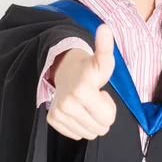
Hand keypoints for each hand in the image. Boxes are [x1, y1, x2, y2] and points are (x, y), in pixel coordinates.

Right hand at [47, 24, 116, 139]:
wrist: (65, 70)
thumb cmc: (90, 69)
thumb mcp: (102, 60)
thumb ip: (106, 47)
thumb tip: (105, 27)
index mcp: (82, 90)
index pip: (108, 119)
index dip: (109, 107)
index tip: (101, 93)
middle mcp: (67, 104)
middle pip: (100, 129)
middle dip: (101, 115)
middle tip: (94, 98)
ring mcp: (58, 113)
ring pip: (88, 134)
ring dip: (91, 120)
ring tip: (86, 103)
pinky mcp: (53, 119)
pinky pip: (75, 134)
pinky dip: (79, 125)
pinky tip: (77, 109)